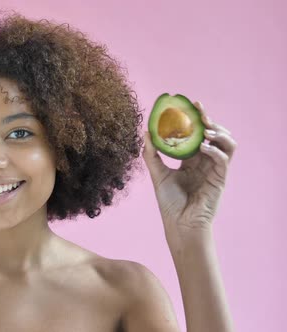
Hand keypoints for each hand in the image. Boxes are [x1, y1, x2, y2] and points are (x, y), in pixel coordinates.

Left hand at [142, 101, 236, 249]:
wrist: (179, 223)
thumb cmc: (169, 202)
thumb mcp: (157, 174)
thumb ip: (151, 154)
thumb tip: (145, 131)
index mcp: (191, 160)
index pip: (197, 134)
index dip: (196, 119)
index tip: (191, 104)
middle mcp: (205, 162)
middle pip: (214, 135)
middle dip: (209, 120)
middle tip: (200, 111)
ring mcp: (214, 170)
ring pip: (227, 144)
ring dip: (218, 133)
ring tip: (205, 130)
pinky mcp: (220, 179)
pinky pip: (223, 160)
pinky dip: (215, 150)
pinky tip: (202, 148)